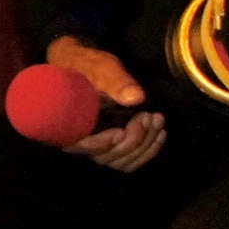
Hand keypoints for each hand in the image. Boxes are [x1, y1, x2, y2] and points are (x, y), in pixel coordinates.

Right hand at [46, 36, 166, 171]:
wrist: (87, 67)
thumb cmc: (89, 66)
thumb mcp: (102, 68)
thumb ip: (116, 82)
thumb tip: (136, 97)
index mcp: (68, 123)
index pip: (82, 146)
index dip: (102, 144)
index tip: (121, 131)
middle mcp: (81, 140)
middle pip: (107, 157)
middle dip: (133, 139)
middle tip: (148, 116)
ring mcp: (98, 145)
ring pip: (121, 161)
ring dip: (144, 144)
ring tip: (156, 119)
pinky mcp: (112, 144)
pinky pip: (129, 160)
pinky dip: (147, 151)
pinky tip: (159, 134)